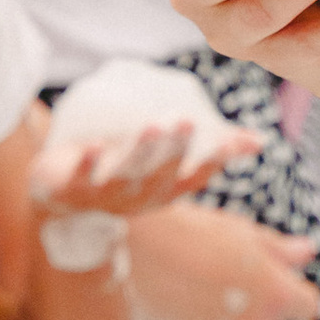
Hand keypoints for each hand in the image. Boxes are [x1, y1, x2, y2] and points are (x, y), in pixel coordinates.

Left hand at [30, 114, 258, 222]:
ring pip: (124, 178)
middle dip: (174, 151)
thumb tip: (260, 141)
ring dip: (138, 154)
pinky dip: (86, 164)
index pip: (193, 180)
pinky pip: (78, 179)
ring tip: (152, 127)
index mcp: (163, 190)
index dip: (211, 163)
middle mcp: (138, 198)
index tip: (230, 143)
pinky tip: (92, 146)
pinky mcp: (69, 190)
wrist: (59, 188)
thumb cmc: (122, 168)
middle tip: (188, 121)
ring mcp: (103, 197)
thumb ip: (212, 148)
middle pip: (160, 177)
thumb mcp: (166, 159)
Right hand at [125, 197, 319, 319]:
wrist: (127, 255)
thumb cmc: (185, 233)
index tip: (269, 288)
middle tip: (230, 295)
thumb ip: (278, 249)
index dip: (291, 297)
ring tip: (209, 312)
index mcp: (278, 290)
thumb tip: (309, 253)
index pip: (308, 308)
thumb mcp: (238, 233)